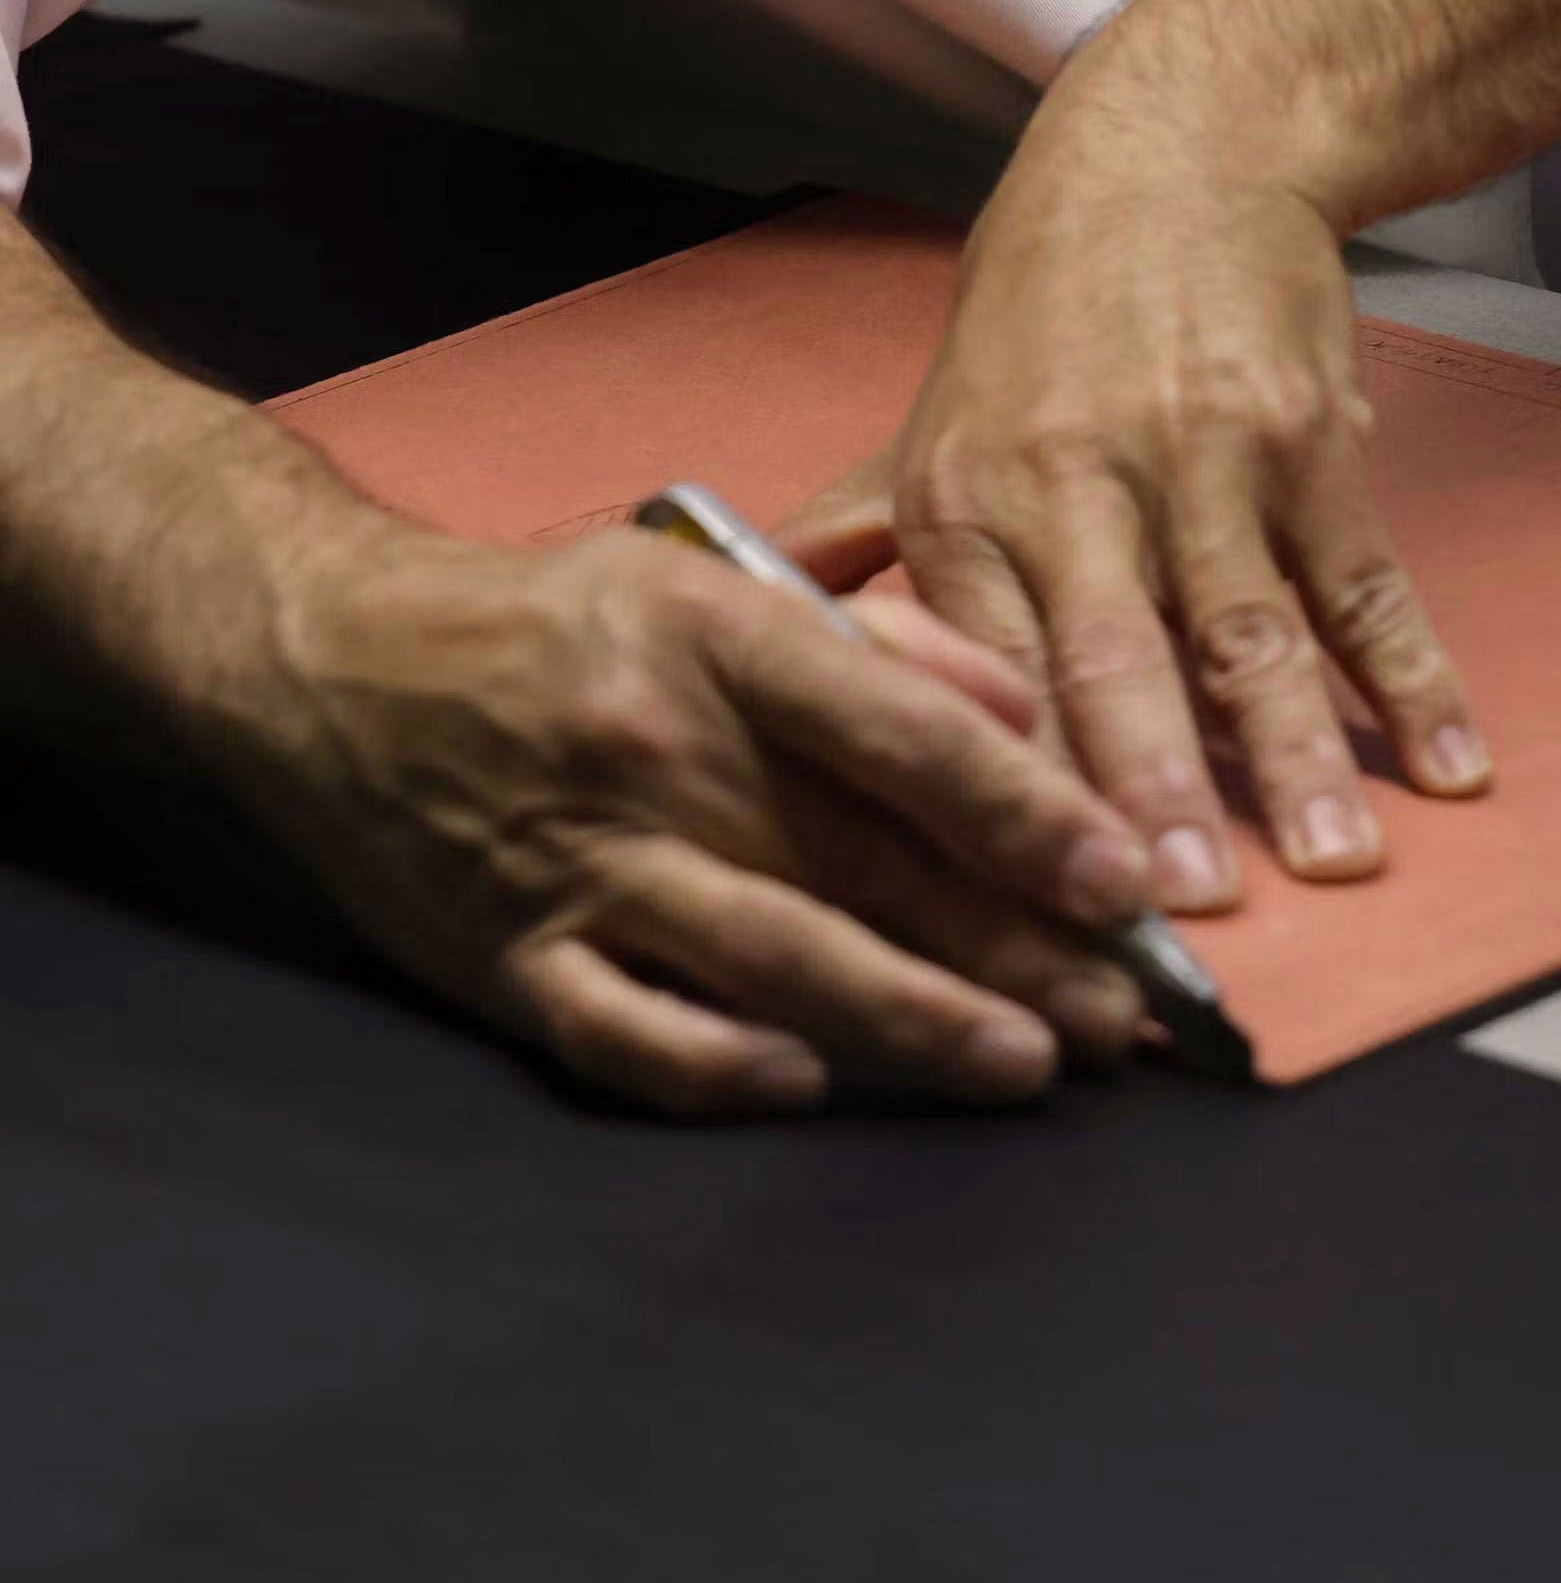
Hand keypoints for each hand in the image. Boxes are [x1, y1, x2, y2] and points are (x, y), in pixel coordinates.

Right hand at [204, 515, 1155, 1113]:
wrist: (335, 658)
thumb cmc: (558, 619)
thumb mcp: (710, 576)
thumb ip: (874, 640)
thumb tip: (1022, 710)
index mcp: (715, 639)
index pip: (899, 733)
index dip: (1023, 813)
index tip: (1120, 879)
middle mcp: (654, 751)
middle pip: (862, 863)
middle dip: (1010, 945)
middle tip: (1126, 1009)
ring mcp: (577, 861)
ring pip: (769, 956)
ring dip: (910, 1016)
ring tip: (1026, 1064)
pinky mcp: (506, 955)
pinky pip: (623, 1032)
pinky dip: (718, 1064)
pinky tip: (815, 1083)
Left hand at [783, 108, 1488, 914]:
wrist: (1175, 152)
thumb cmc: (1044, 306)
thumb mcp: (931, 415)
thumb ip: (854, 543)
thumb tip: (750, 637)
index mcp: (965, 497)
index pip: (978, 668)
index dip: (1002, 788)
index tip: (1018, 901)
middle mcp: (1078, 483)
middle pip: (1114, 656)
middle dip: (1145, 787)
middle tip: (1174, 907)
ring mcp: (1204, 460)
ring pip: (1250, 630)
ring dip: (1294, 754)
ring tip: (1333, 863)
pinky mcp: (1307, 441)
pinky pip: (1364, 578)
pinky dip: (1414, 673)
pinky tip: (1452, 761)